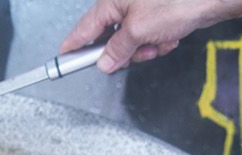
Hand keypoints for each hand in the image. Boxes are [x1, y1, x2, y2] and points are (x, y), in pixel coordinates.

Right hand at [61, 0, 239, 72]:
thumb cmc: (178, 2)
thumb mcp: (139, 31)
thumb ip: (117, 49)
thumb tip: (105, 61)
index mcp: (112, 0)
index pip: (85, 27)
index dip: (74, 44)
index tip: (64, 57)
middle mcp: (124, 2)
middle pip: (111, 38)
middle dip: (126, 51)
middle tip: (138, 51)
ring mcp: (142, 9)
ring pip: (132, 41)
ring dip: (146, 48)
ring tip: (160, 41)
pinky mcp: (158, 15)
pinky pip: (149, 37)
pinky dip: (159, 41)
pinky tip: (170, 37)